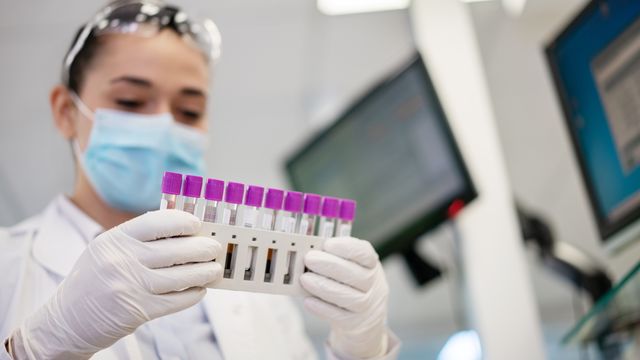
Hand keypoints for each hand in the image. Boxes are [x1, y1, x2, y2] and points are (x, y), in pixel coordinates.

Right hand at [11, 210, 221, 359]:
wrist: (66, 321)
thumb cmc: (92, 282)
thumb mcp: (107, 251)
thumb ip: (138, 239)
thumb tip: (181, 231)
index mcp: (115, 239)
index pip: (157, 222)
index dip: (183, 221)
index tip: (197, 224)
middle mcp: (122, 260)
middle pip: (176, 249)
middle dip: (202, 248)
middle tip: (214, 248)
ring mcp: (131, 286)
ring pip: (182, 275)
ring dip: (204, 272)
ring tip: (214, 269)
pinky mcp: (138, 310)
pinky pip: (177, 300)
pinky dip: (193, 294)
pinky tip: (200, 289)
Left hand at [301, 237, 388, 358]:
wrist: (364, 317)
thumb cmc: (350, 284)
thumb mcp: (349, 266)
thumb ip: (332, 258)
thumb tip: (310, 251)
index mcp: (371, 264)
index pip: (364, 253)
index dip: (346, 248)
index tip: (327, 244)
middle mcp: (373, 284)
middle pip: (355, 274)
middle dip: (329, 265)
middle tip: (309, 259)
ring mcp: (366, 305)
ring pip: (348, 297)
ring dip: (323, 286)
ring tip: (305, 279)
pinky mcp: (354, 323)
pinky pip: (339, 316)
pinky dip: (322, 308)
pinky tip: (308, 301)